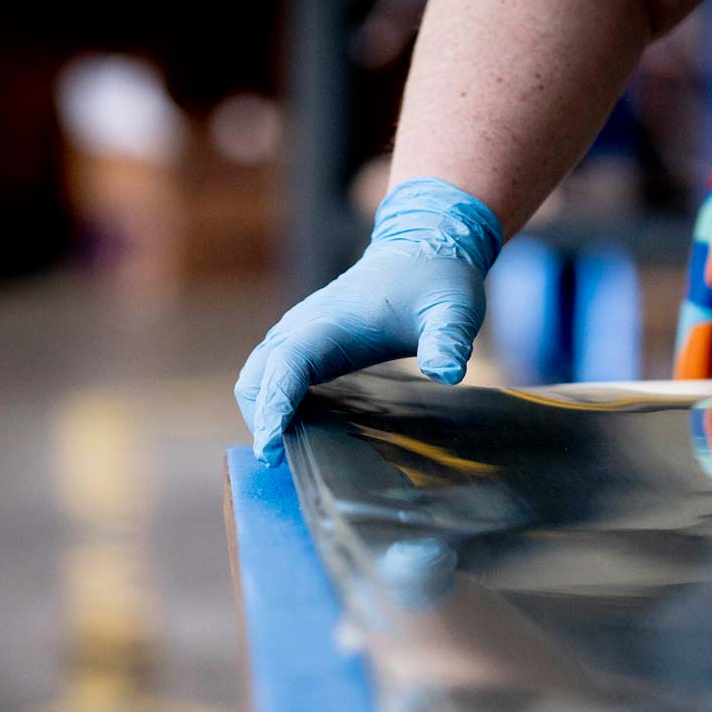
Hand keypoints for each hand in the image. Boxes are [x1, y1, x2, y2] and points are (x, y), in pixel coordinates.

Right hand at [235, 177, 502, 464]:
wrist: (425, 246)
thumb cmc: (438, 280)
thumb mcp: (453, 310)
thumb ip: (449, 341)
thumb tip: (447, 374)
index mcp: (332, 321)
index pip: (288, 365)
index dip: (274, 406)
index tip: (271, 448)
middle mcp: (306, 325)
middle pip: (258, 377)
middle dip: (262, 418)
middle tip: (285, 464)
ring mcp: (303, 331)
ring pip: (260, 376)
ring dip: (264, 411)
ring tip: (290, 455)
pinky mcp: (309, 340)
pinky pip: (275, 373)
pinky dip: (275, 401)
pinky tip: (302, 431)